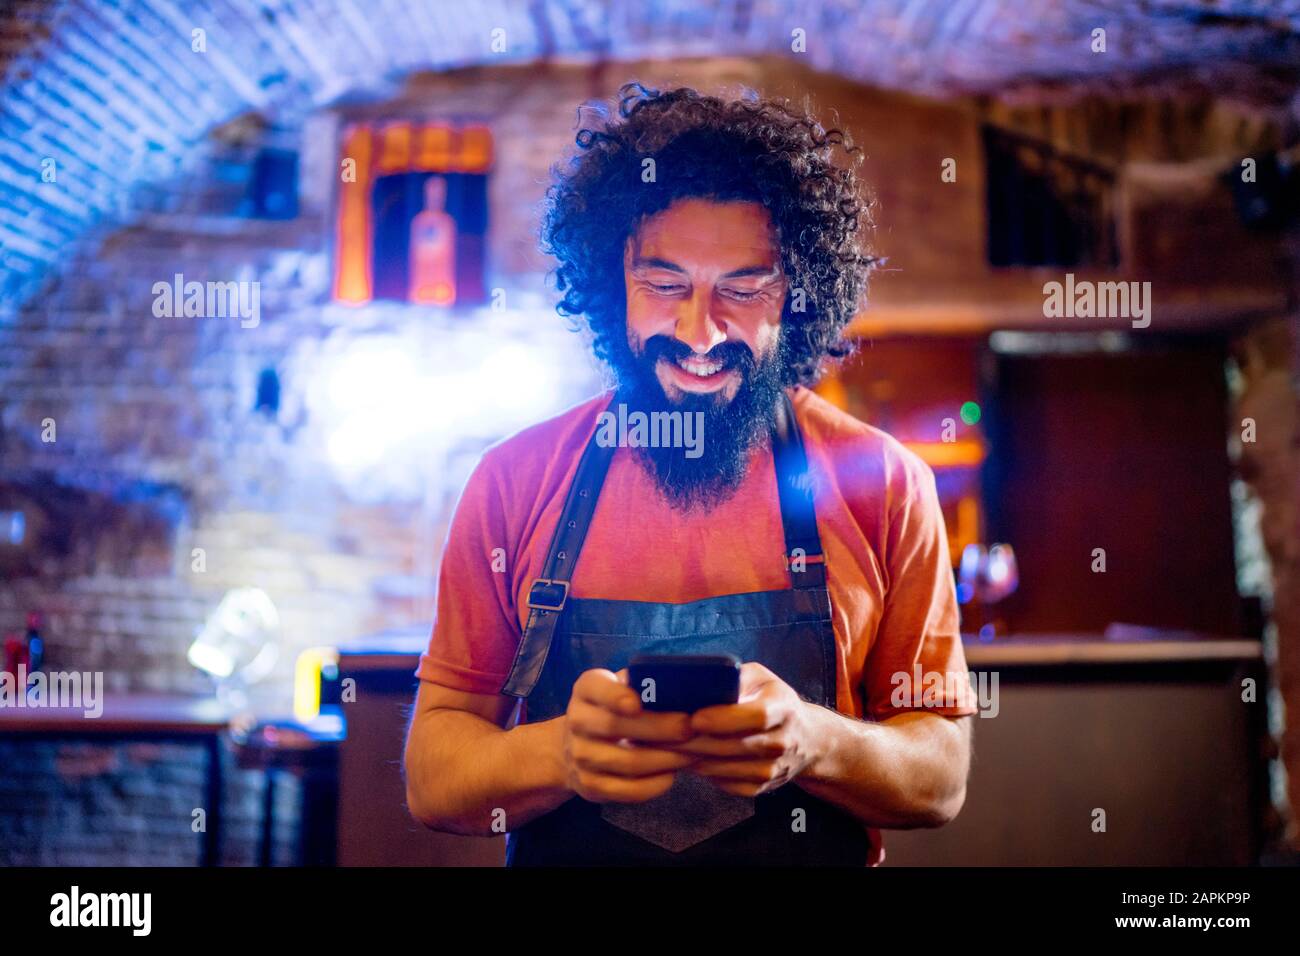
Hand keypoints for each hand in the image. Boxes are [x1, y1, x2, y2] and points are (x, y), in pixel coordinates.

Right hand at [559, 668, 696, 803]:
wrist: (578, 744)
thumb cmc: (615, 708)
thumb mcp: (621, 687)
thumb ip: (642, 683)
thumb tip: (679, 685)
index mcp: (586, 689)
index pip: (595, 688)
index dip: (614, 696)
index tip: (636, 704)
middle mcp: (577, 721)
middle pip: (615, 726)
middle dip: (658, 728)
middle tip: (689, 729)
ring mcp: (581, 756)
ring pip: (627, 762)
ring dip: (665, 758)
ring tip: (691, 752)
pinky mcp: (590, 785)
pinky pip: (628, 790)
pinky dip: (655, 784)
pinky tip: (672, 773)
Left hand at [666, 662, 827, 796]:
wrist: (806, 739)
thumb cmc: (772, 700)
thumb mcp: (760, 678)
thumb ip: (734, 677)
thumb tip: (698, 681)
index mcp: (784, 707)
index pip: (757, 716)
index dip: (724, 719)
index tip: (694, 718)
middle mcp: (783, 740)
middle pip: (735, 746)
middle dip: (695, 741)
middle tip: (661, 735)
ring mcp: (774, 768)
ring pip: (727, 769)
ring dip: (693, 759)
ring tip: (665, 748)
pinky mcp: (763, 787)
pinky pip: (727, 784)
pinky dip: (704, 774)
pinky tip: (686, 760)